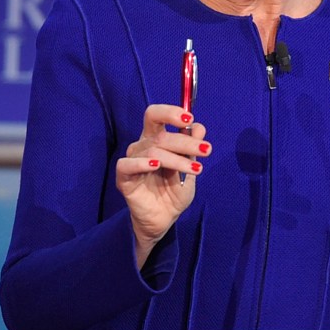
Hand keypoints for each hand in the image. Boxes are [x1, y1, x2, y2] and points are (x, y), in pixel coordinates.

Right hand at [115, 104, 209, 266]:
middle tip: (206, 150)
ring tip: (196, 170)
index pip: (156, 115)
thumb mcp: (191, 168)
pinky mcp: (124, 179)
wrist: (166, 218)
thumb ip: (193, 148)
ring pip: (152, 150)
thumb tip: (199, 127)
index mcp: (156, 139)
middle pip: (157, 132)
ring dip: (177, 158)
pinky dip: (141, 163)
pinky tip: (157, 166)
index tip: (189, 118)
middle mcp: (142, 146)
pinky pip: (126, 165)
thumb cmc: (175, 189)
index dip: (170, 112)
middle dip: (184, 140)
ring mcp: (132, 161)